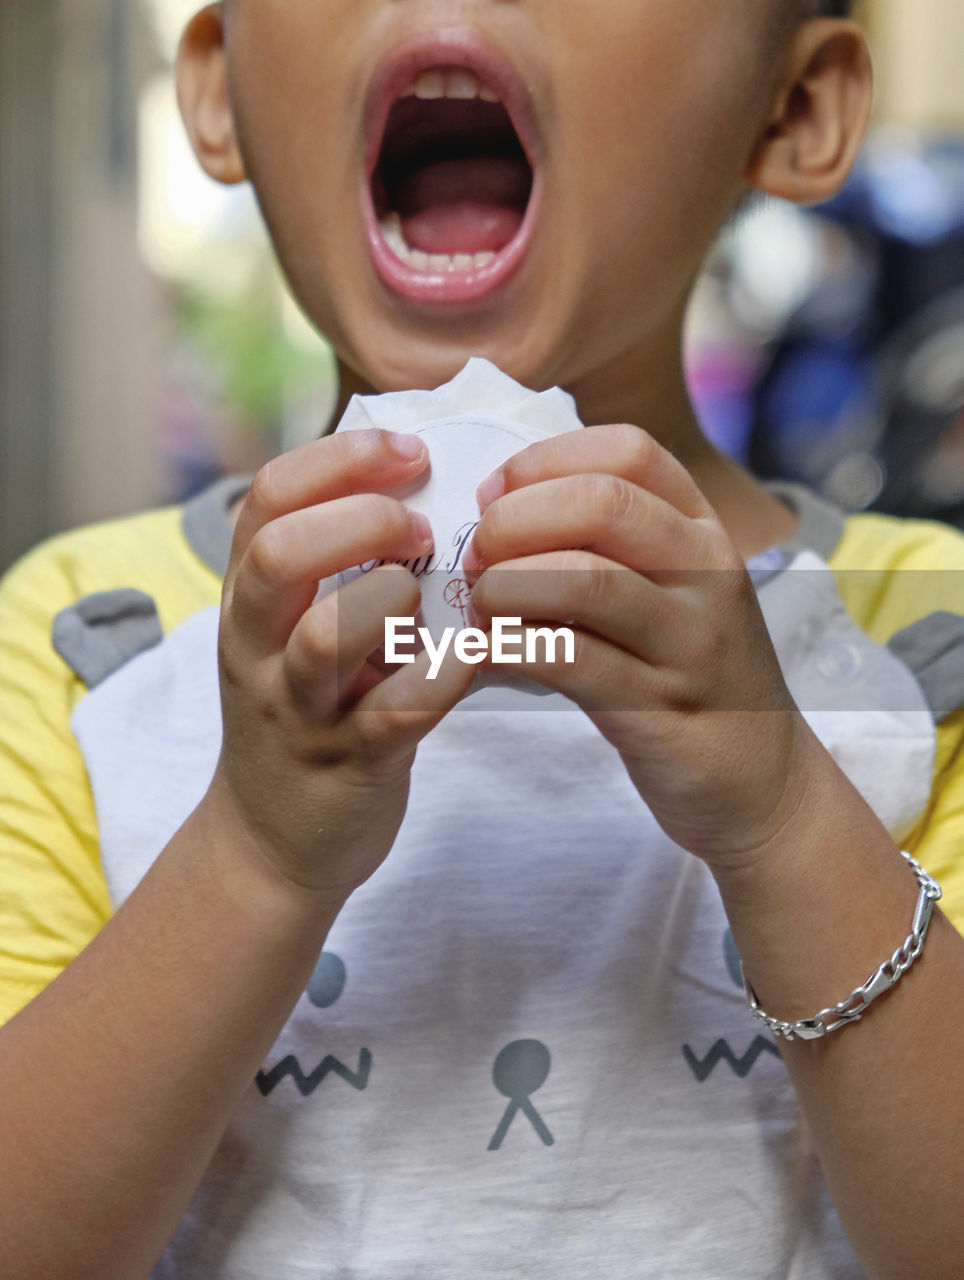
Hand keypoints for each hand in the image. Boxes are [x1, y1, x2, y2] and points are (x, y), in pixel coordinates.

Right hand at [207, 429, 475, 905]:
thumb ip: (335, 566)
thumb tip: (419, 483)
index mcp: (249, 600)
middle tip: (422, 526)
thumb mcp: (292, 632)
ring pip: (328, 635)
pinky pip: (397, 710)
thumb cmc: (308, 713)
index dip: (341, 458)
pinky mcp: (350, 762)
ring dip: (395, 597)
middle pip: (280, 552)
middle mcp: (259, 647)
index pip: (270, 497)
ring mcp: (300, 709)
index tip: (408, 450)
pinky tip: (477, 655)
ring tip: (432, 597)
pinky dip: (446, 675)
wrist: (271, 843)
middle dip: (361, 519)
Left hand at [466, 424, 817, 871]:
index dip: (543, 461)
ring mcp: (690, 644)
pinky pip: (573, 661)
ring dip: (508, 586)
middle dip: (516, 519)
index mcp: (705, 531)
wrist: (763, 784)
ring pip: (586, 581)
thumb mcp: (674, 592)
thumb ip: (611, 544)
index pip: (628, 451)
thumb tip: (499, 506)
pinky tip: (490, 651)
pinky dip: (513, 646)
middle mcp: (708, 575)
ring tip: (482, 607)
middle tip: (478, 555)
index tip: (494, 494)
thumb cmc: (692, 675)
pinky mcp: (660, 712)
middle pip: (602, 503)